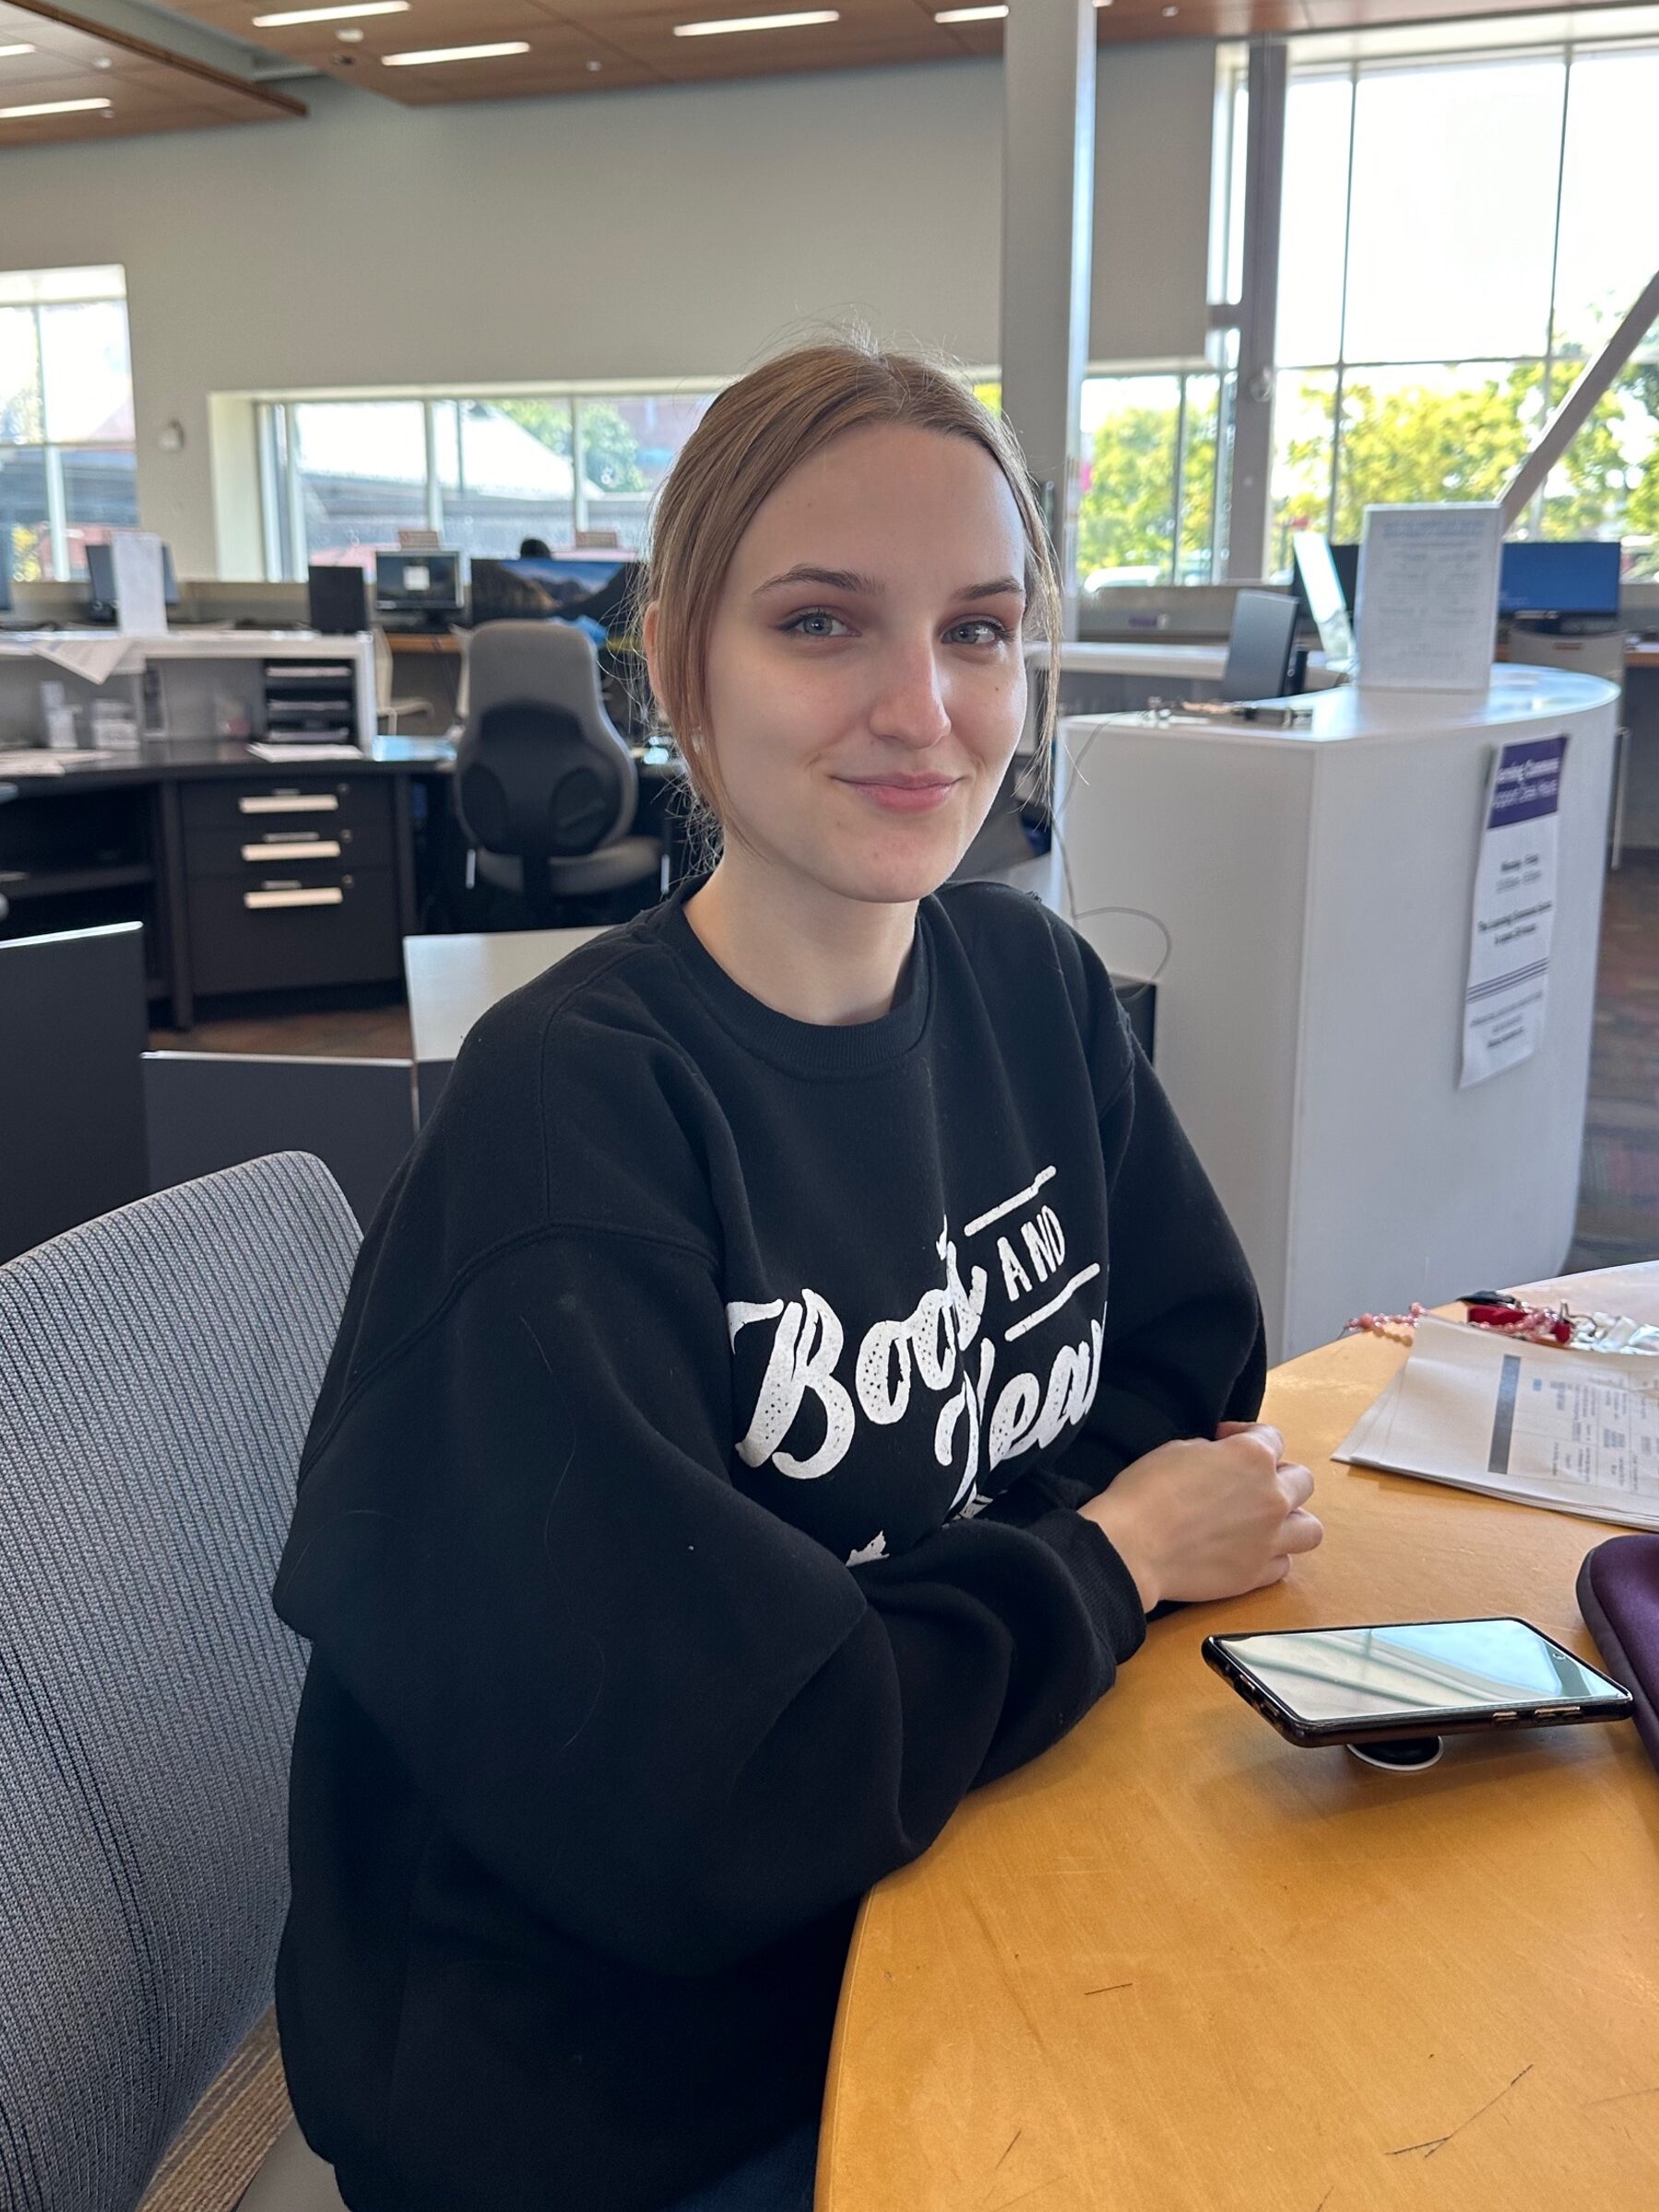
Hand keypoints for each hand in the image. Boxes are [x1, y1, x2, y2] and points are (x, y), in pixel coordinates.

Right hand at [1077, 1421, 1321, 1610]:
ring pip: (1309, 1528)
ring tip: (1268, 1522)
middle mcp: (1272, 1497)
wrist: (1131, 1547)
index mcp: (1253, 1458)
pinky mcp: (1255, 1575)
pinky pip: (1284, 1564)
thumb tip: (1222, 1462)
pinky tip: (1250, 1551)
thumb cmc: (1146, 1492)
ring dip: (1292, 1520)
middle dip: (1278, 1476)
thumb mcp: (1178, 1449)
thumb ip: (1214, 1453)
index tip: (1225, 1440)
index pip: (1271, 1437)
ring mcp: (1269, 1540)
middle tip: (1250, 1483)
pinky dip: (1272, 1556)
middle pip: (1302, 1481)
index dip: (1245, 1434)